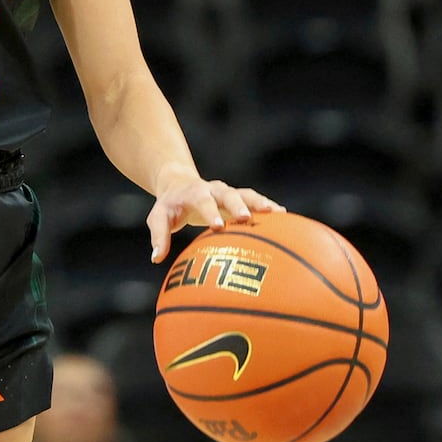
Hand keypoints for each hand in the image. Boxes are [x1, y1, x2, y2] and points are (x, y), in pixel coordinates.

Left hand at [148, 176, 284, 263]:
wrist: (179, 184)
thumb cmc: (169, 207)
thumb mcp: (159, 217)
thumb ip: (158, 235)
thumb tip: (156, 258)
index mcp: (194, 193)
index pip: (202, 201)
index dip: (210, 212)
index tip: (218, 226)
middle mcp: (213, 190)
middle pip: (228, 194)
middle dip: (238, 205)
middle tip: (246, 218)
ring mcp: (228, 193)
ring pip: (247, 194)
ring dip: (260, 203)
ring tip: (278, 213)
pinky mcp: (239, 198)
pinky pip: (256, 200)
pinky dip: (269, 207)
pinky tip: (285, 218)